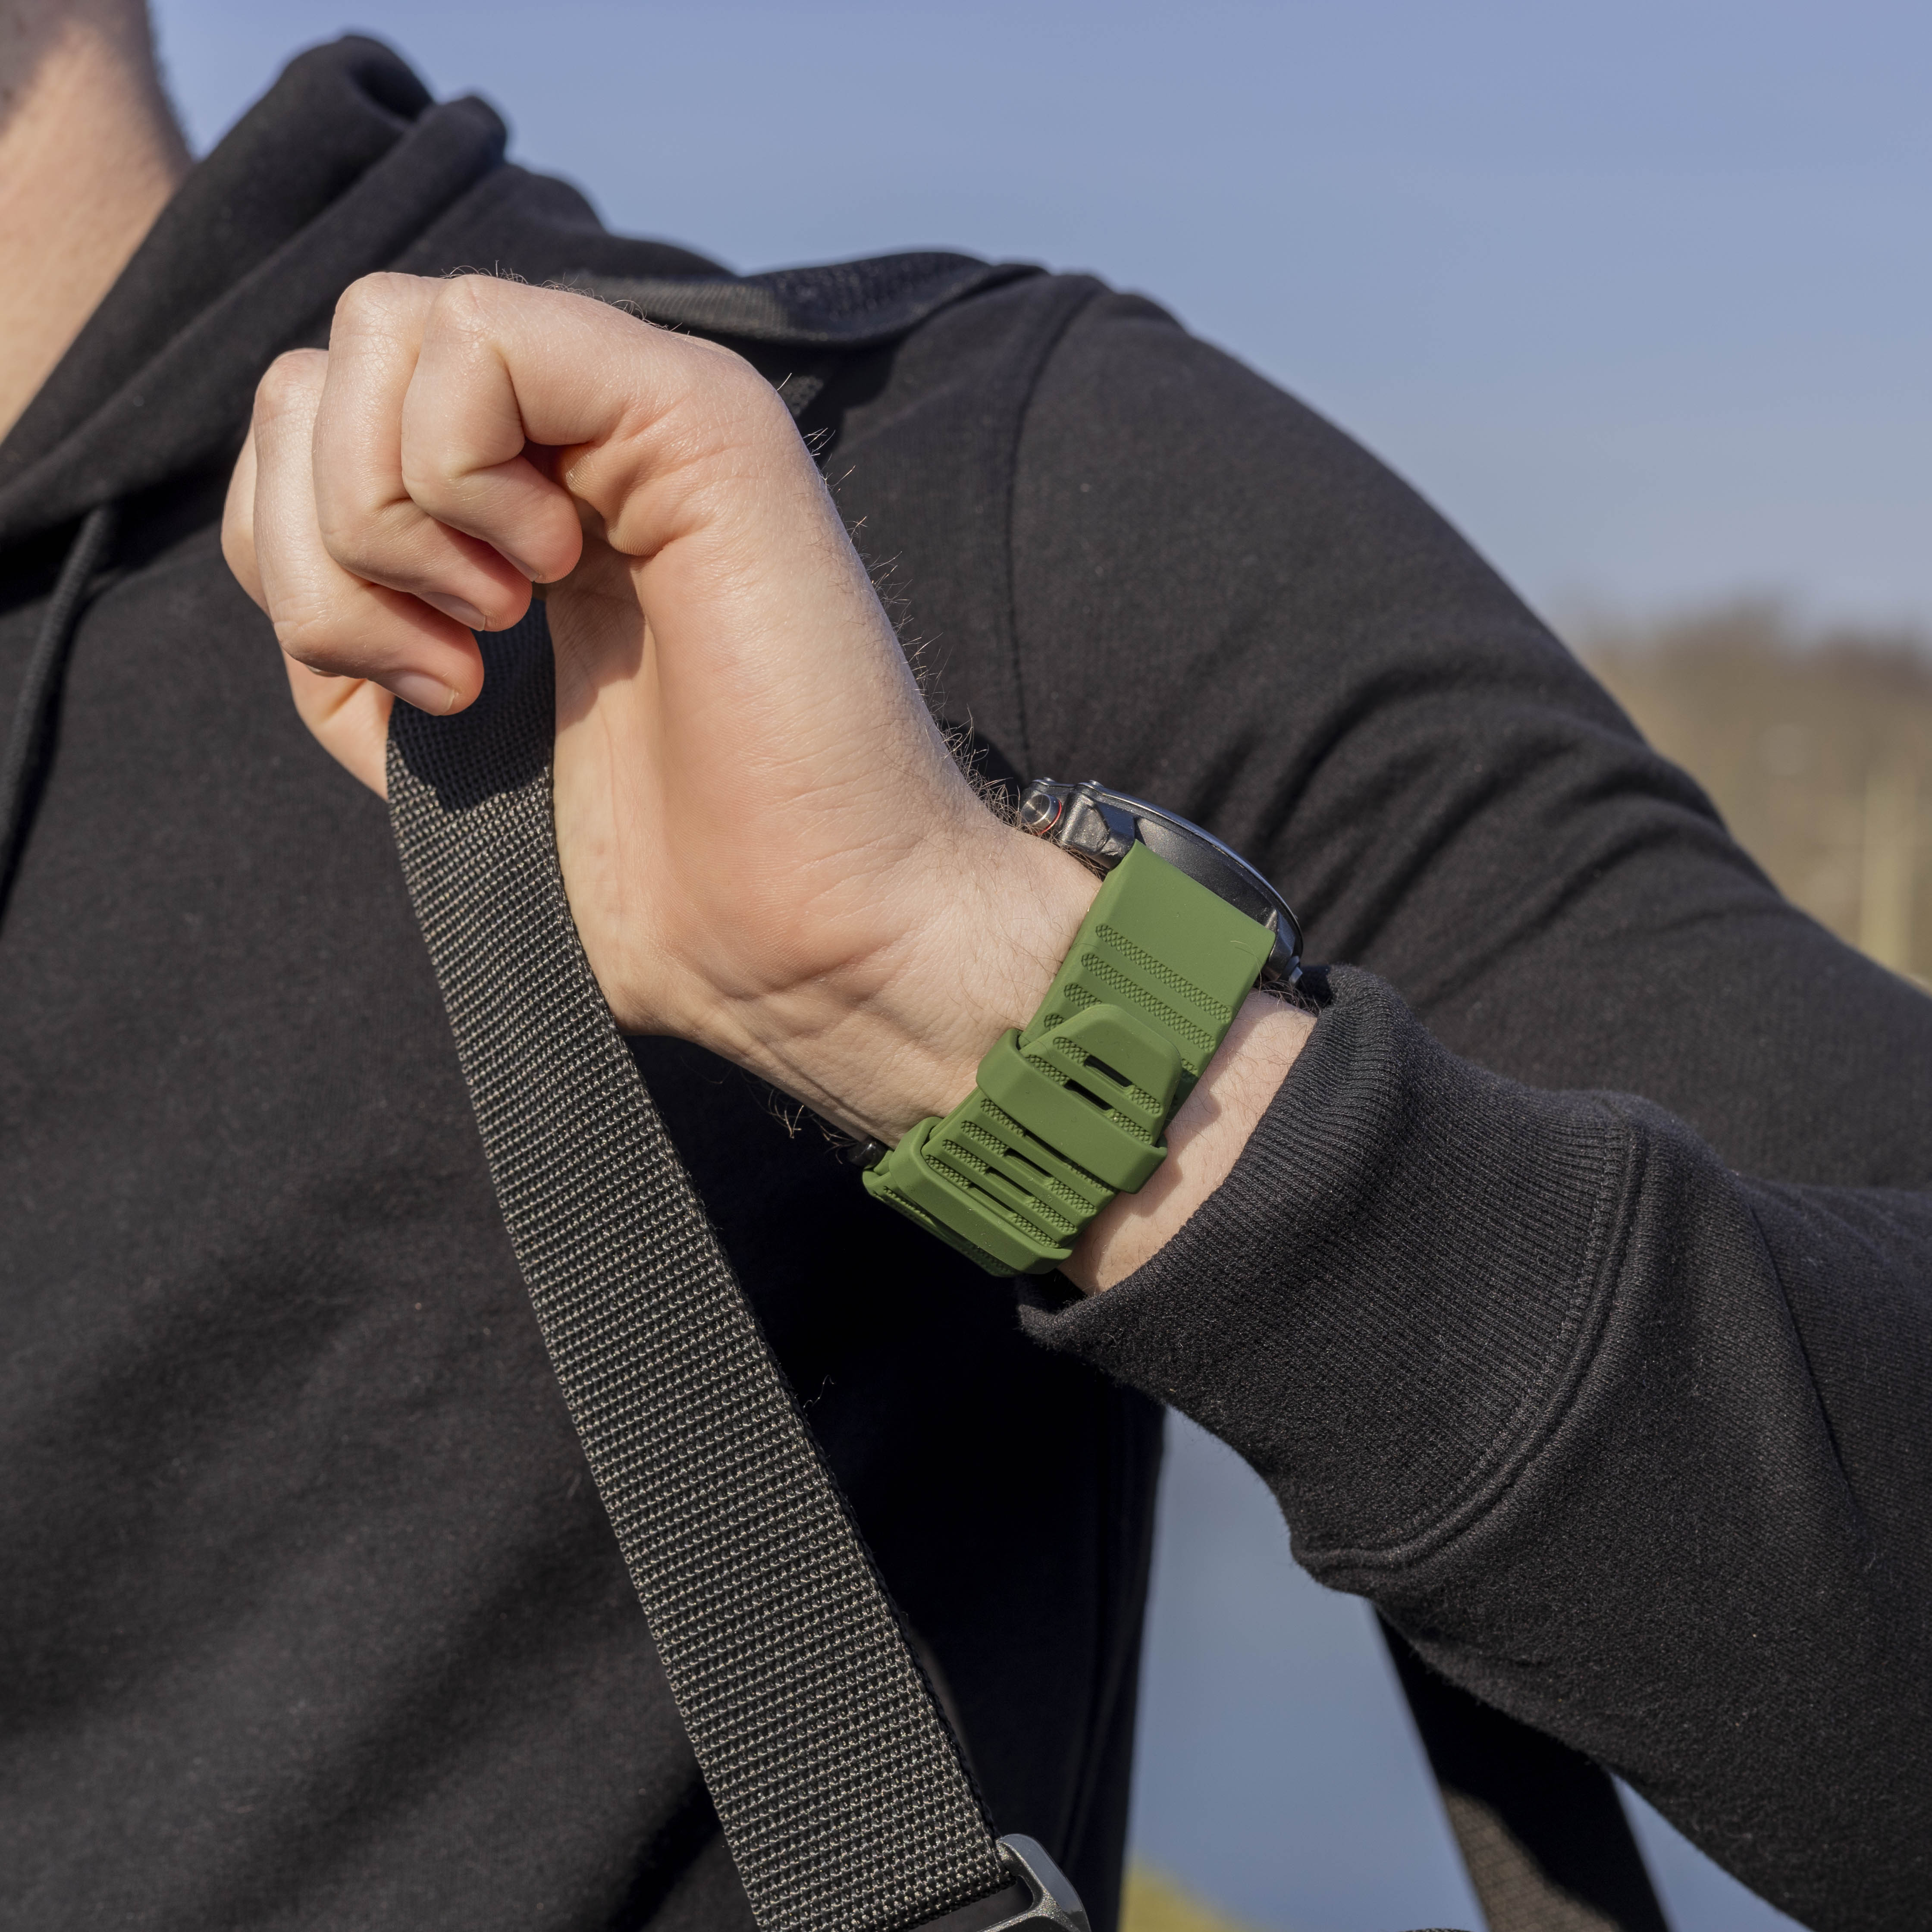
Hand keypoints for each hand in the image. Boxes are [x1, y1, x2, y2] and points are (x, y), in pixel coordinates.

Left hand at [222, 272, 1097, 1143]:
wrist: (818, 937)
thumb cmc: (673, 883)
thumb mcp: (443, 754)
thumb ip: (362, 631)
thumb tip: (286, 552)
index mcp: (529, 513)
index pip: (314, 431)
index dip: (296, 558)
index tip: (417, 688)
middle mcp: (583, 443)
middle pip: (325, 366)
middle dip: (320, 540)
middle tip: (448, 662)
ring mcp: (644, 412)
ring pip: (380, 327)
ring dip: (380, 511)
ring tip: (494, 623)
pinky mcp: (698, 412)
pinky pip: (477, 337)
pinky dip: (448, 473)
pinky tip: (539, 582)